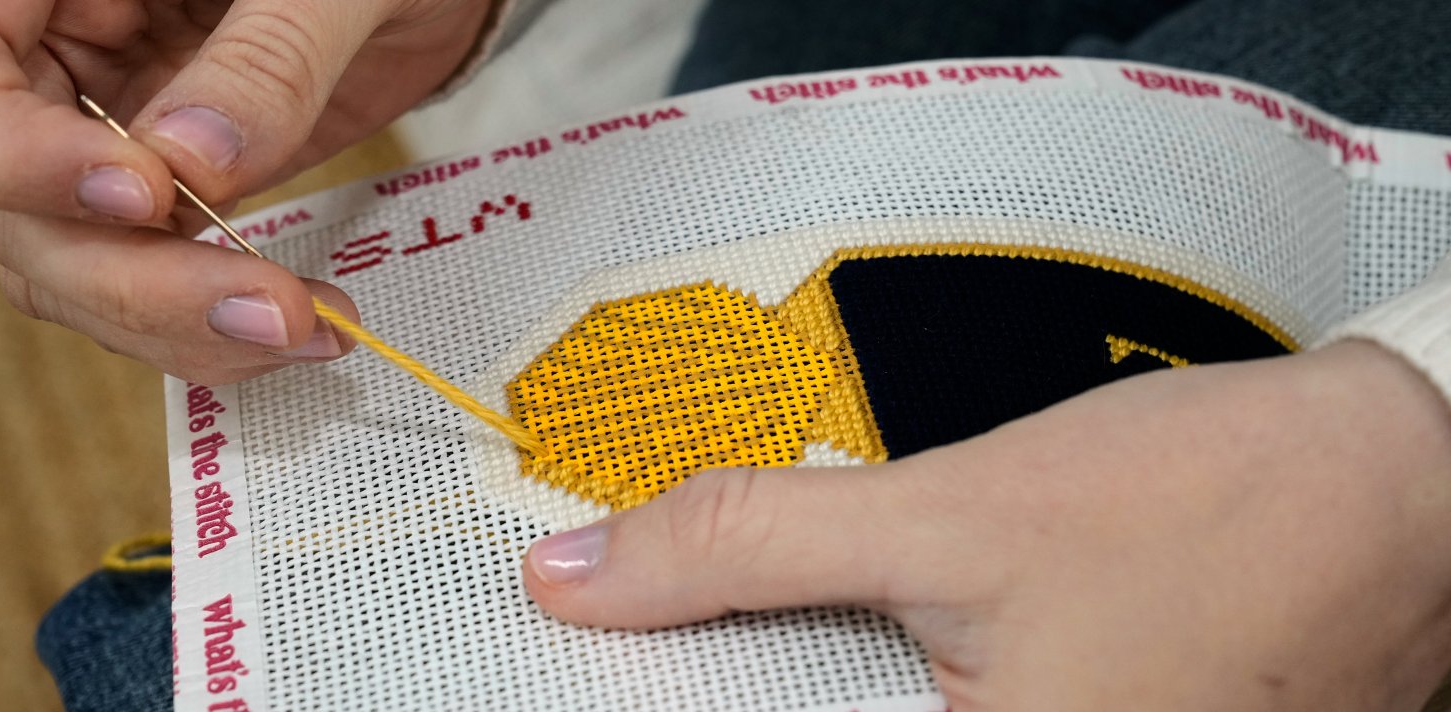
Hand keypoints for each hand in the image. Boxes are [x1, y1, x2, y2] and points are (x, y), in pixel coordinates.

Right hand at [0, 0, 493, 382]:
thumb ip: (264, 59)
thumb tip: (191, 168)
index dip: (12, 149)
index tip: (144, 194)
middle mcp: (39, 57)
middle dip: (128, 278)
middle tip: (262, 311)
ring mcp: (86, 138)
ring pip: (59, 268)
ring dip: (172, 324)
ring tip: (300, 328)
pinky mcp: (151, 203)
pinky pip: (132, 286)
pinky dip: (204, 326)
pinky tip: (298, 328)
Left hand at [524, 342, 1450, 710]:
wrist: (1399, 483)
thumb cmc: (1204, 505)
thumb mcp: (945, 519)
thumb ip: (747, 548)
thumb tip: (571, 580)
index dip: (684, 703)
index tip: (590, 669)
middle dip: (738, 686)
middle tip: (644, 635)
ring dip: (812, 678)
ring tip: (731, 626)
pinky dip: (879, 680)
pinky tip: (845, 634)